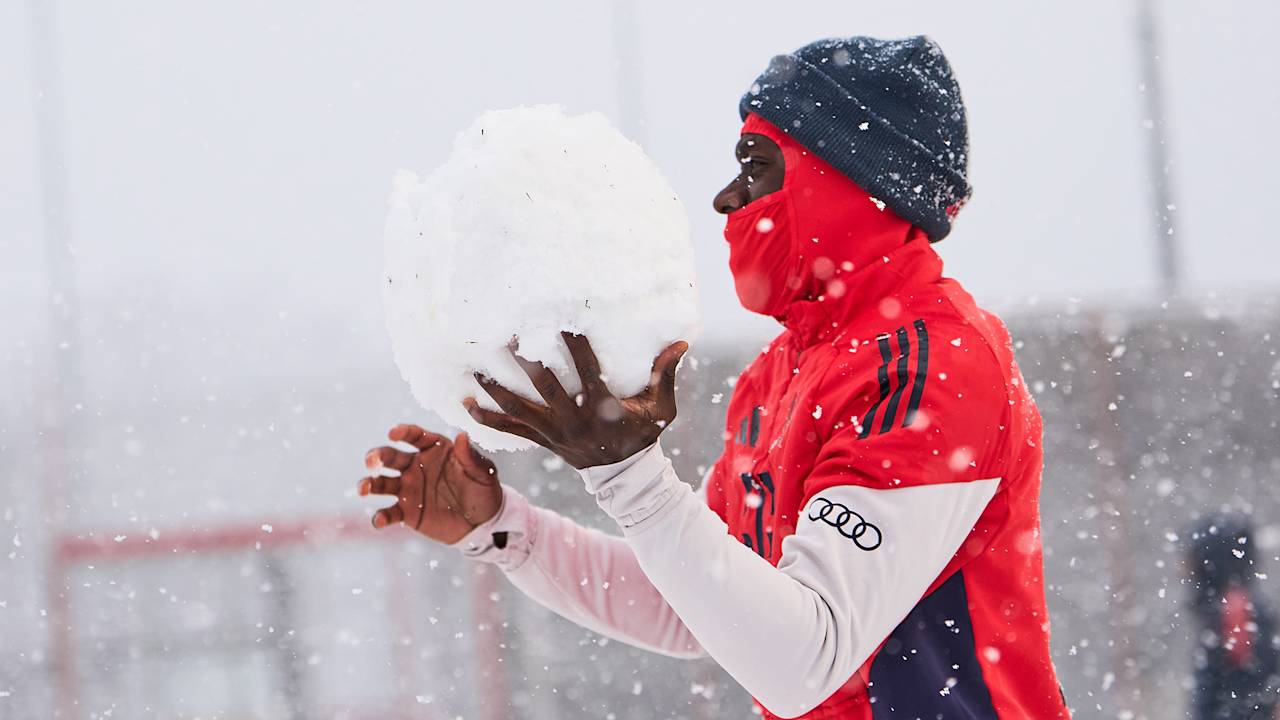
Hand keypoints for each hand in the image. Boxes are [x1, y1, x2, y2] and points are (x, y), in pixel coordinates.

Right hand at [359, 423, 501, 543]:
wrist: (484, 522)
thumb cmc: (484, 490)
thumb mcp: (484, 472)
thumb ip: (471, 456)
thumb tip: (462, 435)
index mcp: (434, 449)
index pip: (415, 436)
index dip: (403, 432)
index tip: (393, 432)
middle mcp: (416, 465)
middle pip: (391, 457)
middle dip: (377, 456)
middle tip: (371, 460)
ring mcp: (409, 489)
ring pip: (382, 483)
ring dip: (369, 484)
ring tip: (364, 488)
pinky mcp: (407, 512)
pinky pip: (389, 513)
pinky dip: (381, 517)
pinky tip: (379, 520)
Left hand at [463, 332, 687, 468]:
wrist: (626, 477)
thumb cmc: (643, 434)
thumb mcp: (660, 407)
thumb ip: (665, 374)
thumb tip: (681, 342)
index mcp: (602, 406)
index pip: (586, 368)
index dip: (574, 342)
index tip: (561, 317)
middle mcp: (574, 419)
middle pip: (545, 386)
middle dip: (526, 361)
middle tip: (508, 336)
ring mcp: (555, 432)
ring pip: (519, 409)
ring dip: (496, 388)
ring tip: (476, 368)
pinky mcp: (542, 441)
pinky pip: (510, 431)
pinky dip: (486, 419)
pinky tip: (464, 405)